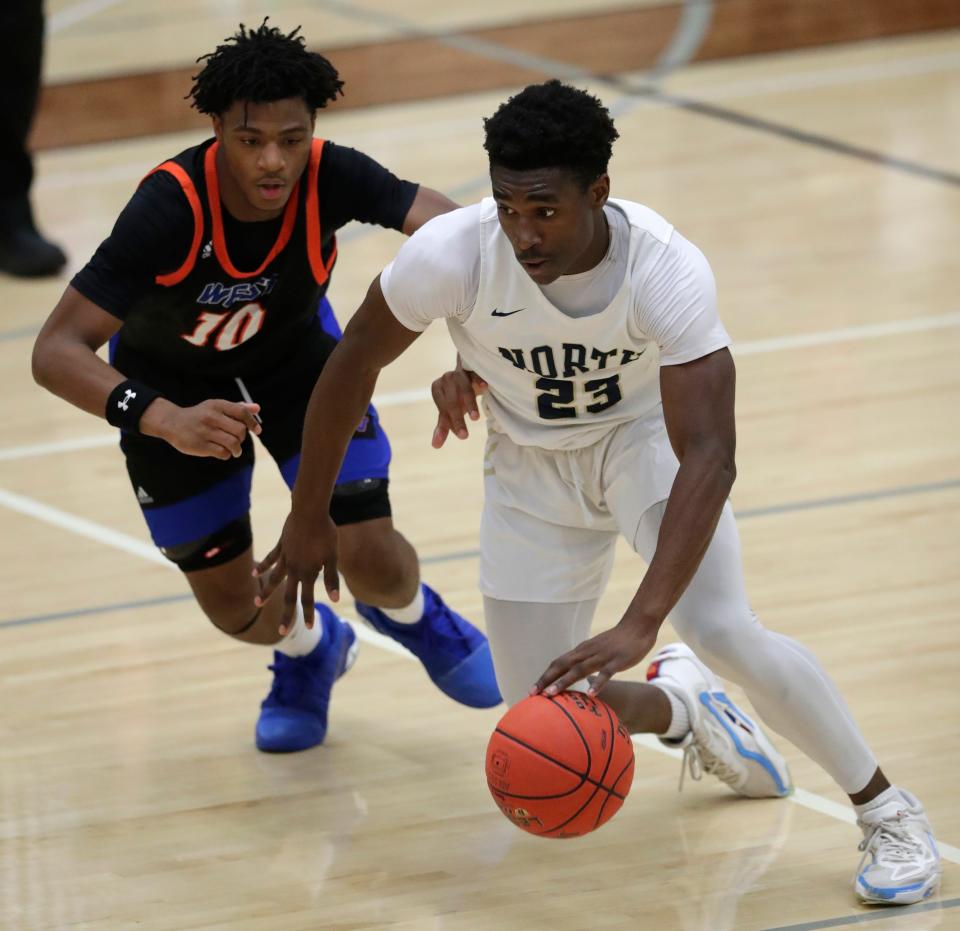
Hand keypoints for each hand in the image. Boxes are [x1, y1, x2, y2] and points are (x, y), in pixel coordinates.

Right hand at [144, 398, 261, 458]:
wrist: (172, 423)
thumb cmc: (200, 415)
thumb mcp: (216, 407)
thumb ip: (237, 408)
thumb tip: (257, 408)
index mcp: (216, 405)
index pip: (242, 412)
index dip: (252, 422)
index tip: (257, 430)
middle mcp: (211, 417)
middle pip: (240, 430)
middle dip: (243, 437)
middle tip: (238, 440)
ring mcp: (204, 431)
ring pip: (233, 443)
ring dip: (237, 449)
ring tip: (235, 450)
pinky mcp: (199, 445)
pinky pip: (223, 453)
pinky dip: (227, 455)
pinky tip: (224, 452)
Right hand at [253, 511, 340, 634]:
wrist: (310, 511)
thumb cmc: (326, 533)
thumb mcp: (333, 556)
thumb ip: (331, 578)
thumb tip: (335, 599)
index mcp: (309, 573)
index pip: (308, 598)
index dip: (309, 613)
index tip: (309, 627)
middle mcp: (294, 569)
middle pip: (289, 596)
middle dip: (287, 614)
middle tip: (282, 631)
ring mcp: (285, 558)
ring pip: (274, 579)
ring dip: (266, 593)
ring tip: (257, 604)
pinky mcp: (281, 546)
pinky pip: (270, 559)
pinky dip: (263, 567)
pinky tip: (255, 573)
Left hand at [430, 366, 487, 447]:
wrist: (468, 371)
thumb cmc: (457, 394)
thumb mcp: (450, 409)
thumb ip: (443, 425)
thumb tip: (435, 446)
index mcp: (437, 388)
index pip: (443, 409)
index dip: (451, 423)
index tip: (462, 436)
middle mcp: (446, 379)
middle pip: (451, 401)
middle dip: (457, 419)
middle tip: (464, 436)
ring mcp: (460, 372)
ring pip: (463, 389)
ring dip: (469, 403)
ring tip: (475, 419)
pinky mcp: (474, 367)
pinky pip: (476, 374)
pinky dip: (479, 380)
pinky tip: (485, 387)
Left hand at [532, 619, 658, 697]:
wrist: (638, 626)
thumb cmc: (617, 641)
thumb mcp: (596, 651)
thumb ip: (585, 662)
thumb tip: (573, 676)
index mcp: (581, 651)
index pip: (557, 663)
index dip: (544, 676)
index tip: (532, 690)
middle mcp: (587, 652)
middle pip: (562, 665)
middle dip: (546, 680)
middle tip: (532, 694)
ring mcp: (601, 656)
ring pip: (579, 669)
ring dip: (564, 682)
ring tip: (551, 694)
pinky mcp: (616, 661)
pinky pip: (605, 673)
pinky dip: (597, 683)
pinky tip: (591, 694)